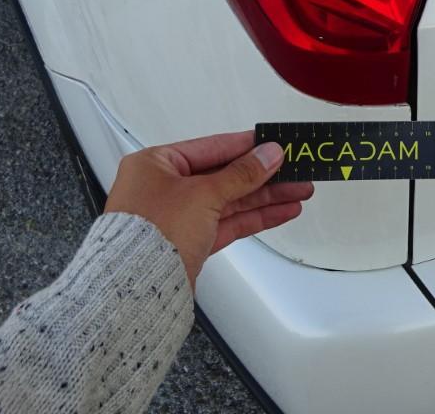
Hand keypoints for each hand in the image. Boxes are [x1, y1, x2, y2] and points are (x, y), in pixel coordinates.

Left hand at [103, 131, 312, 288]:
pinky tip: (280, 212)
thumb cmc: (148, 235)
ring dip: (266, 197)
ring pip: (231, 201)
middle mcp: (164, 188)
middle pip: (225, 175)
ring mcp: (178, 216)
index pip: (211, 147)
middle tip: (295, 170)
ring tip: (298, 192)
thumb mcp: (202, 194)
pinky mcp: (190, 242)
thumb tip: (267, 154)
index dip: (246, 146)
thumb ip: (241, 174)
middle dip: (264, 175)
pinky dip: (254, 217)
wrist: (136, 290)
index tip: (274, 144)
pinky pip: (228, 222)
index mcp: (156, 164)